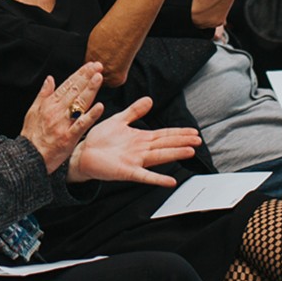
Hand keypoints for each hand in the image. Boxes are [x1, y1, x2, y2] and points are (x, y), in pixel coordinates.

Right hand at [19, 62, 105, 172]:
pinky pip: (81, 125)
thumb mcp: (32, 111)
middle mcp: (57, 111)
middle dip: (87, 77)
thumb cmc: (31, 136)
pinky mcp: (68, 137)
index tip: (90, 65)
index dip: (80, 74)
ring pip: (79, 103)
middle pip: (75, 90)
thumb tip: (49, 78)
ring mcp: (63, 124)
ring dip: (90, 89)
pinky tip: (100, 107)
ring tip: (99, 77)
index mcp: (49, 104)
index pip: (67, 85)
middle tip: (99, 66)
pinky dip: (90, 116)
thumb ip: (43, 94)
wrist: (28, 157)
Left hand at [66, 98, 195, 186]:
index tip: (194, 131)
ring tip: (190, 151)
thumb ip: (134, 111)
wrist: (83, 154)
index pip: (164, 134)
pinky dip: (157, 178)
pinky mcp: (127, 171)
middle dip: (182, 141)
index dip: (179, 132)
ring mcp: (135, 161)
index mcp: (141, 138)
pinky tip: (170, 181)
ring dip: (174, 154)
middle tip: (198, 140)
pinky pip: (144, 176)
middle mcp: (141, 150)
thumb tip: (149, 99)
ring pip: (159, 156)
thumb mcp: (119, 120)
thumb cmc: (100, 139)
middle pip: (166, 144)